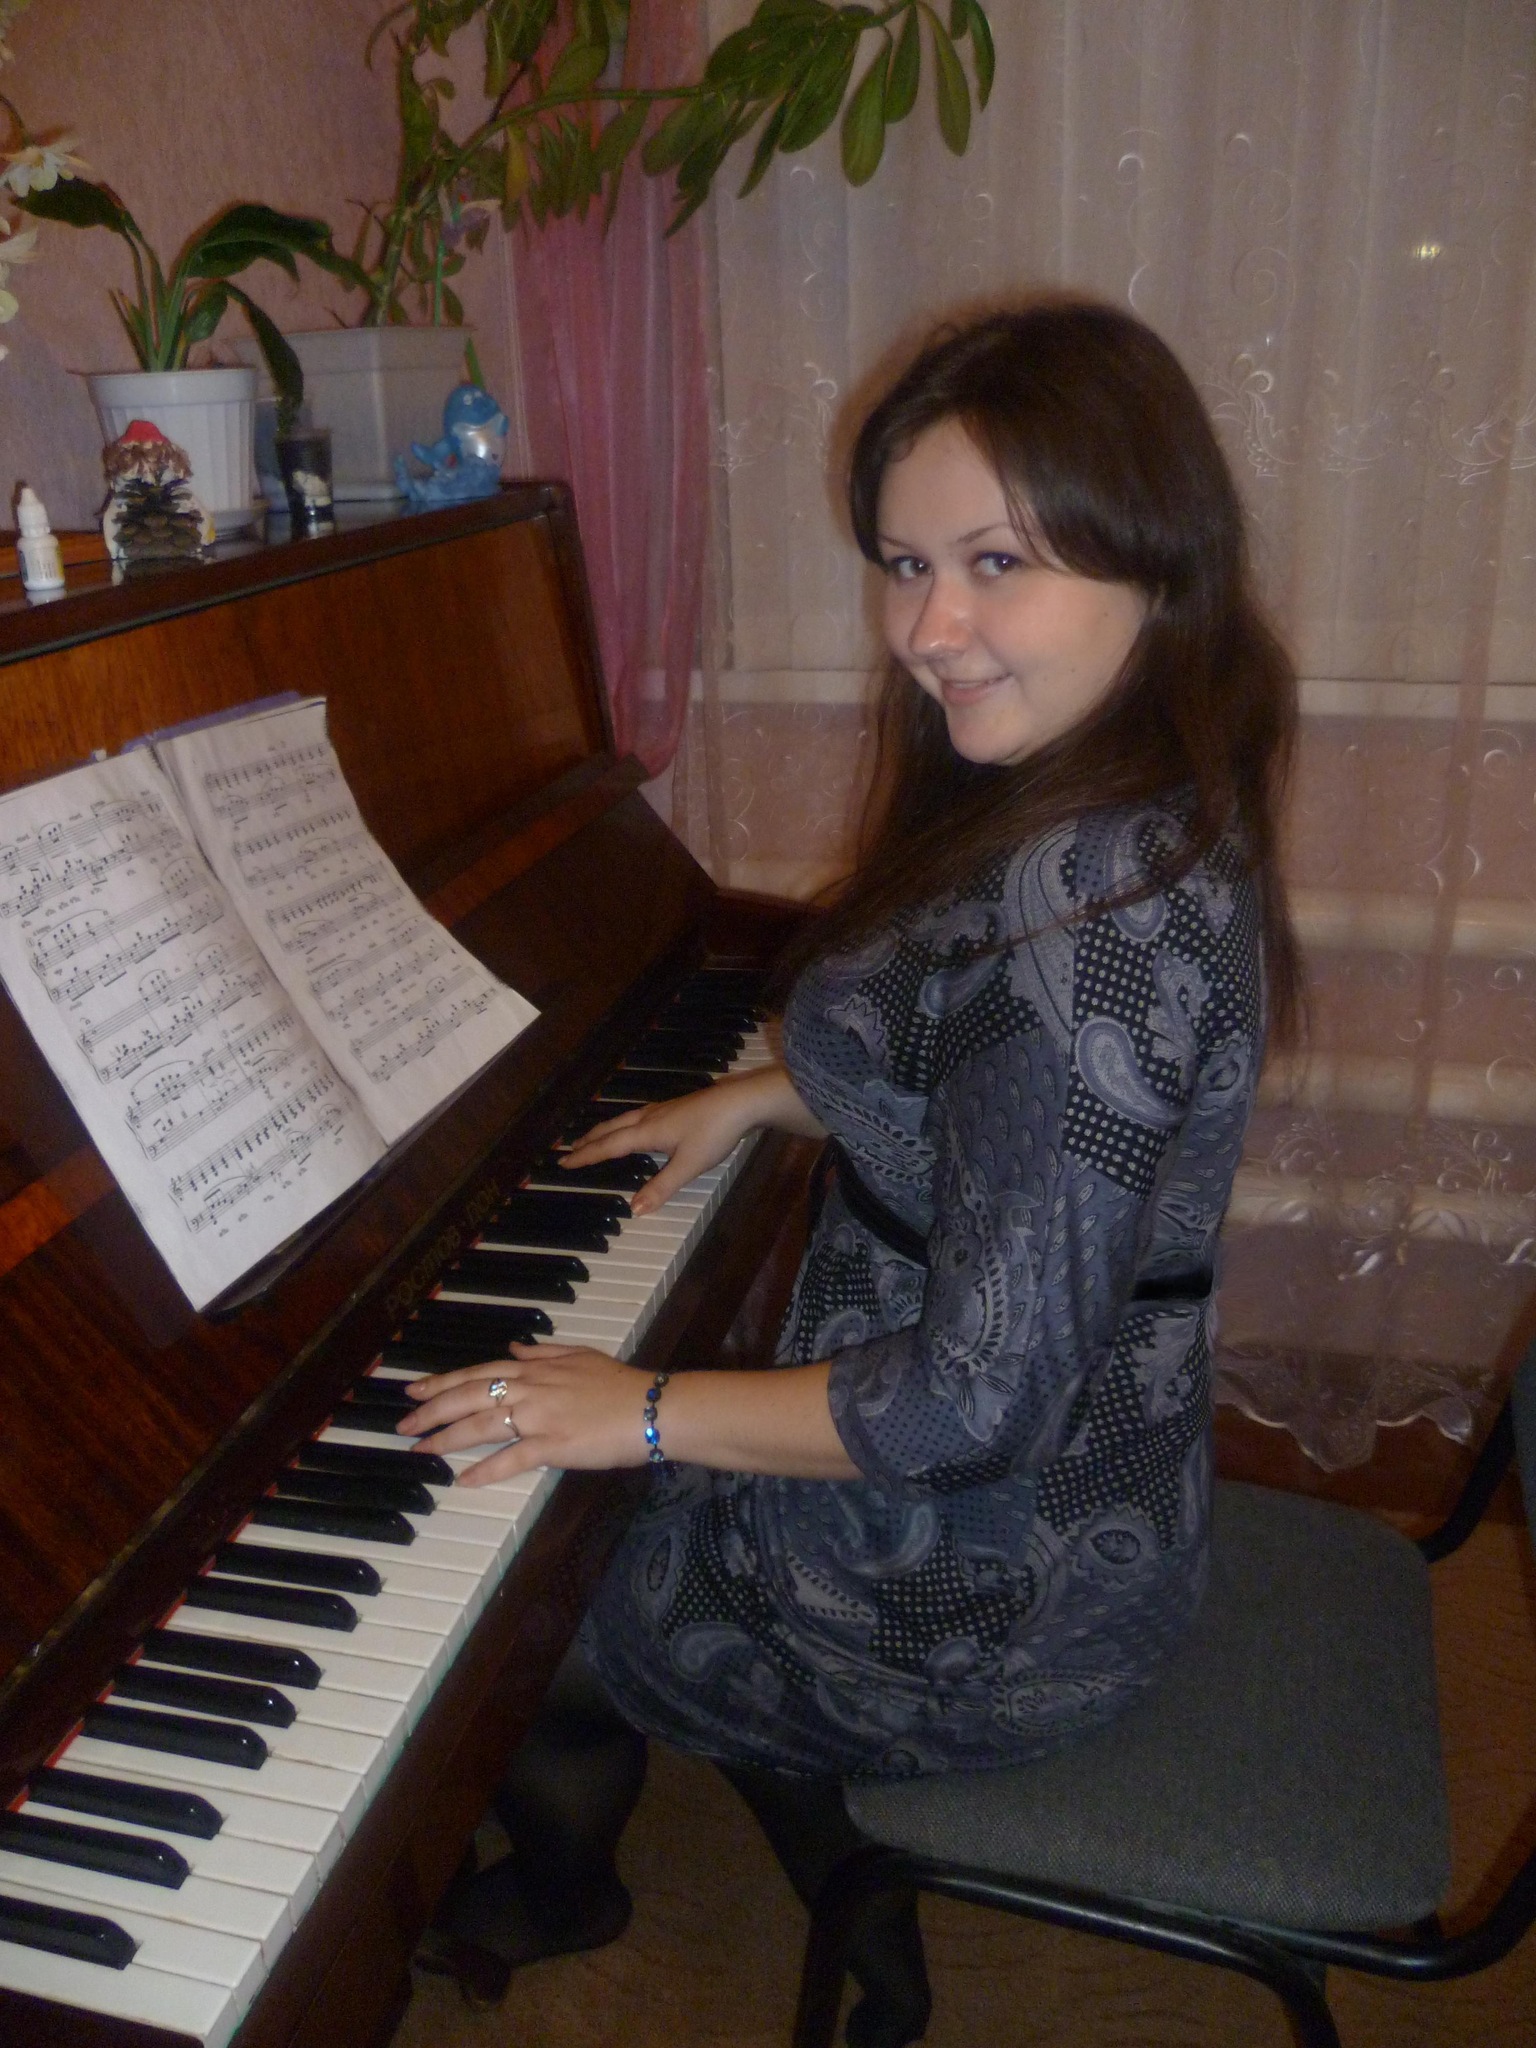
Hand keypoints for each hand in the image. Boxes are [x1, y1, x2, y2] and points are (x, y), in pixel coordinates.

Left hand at [395, 1342, 651, 1484]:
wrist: (651, 1407)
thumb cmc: (621, 1384)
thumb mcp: (580, 1356)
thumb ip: (543, 1352)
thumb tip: (514, 1349)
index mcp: (535, 1369)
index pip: (476, 1372)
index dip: (441, 1382)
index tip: (414, 1391)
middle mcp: (530, 1389)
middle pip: (468, 1397)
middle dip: (430, 1411)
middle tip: (403, 1425)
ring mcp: (539, 1417)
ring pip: (480, 1426)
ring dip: (446, 1439)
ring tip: (422, 1450)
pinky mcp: (553, 1445)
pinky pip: (511, 1460)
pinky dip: (485, 1470)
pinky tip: (464, 1480)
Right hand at [560, 1076, 759, 1213]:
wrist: (742, 1102)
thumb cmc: (714, 1132)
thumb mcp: (688, 1166)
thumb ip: (661, 1188)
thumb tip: (634, 1210)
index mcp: (646, 1132)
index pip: (608, 1147)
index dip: (585, 1156)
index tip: (563, 1162)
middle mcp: (649, 1118)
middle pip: (611, 1129)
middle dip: (589, 1140)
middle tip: (570, 1148)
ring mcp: (663, 1110)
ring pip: (624, 1119)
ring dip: (605, 1130)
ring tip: (595, 1136)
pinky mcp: (676, 1107)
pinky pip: (638, 1116)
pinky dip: (624, 1124)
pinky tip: (635, 1127)